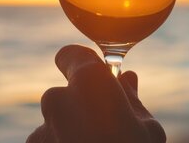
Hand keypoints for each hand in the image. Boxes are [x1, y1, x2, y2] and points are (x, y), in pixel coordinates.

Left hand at [26, 45, 165, 142]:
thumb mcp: (147, 126)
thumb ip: (132, 98)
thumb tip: (128, 79)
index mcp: (88, 82)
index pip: (70, 54)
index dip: (82, 61)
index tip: (96, 73)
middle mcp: (56, 100)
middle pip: (65, 91)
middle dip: (82, 101)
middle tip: (107, 121)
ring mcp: (40, 131)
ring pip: (56, 120)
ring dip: (71, 127)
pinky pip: (48, 141)